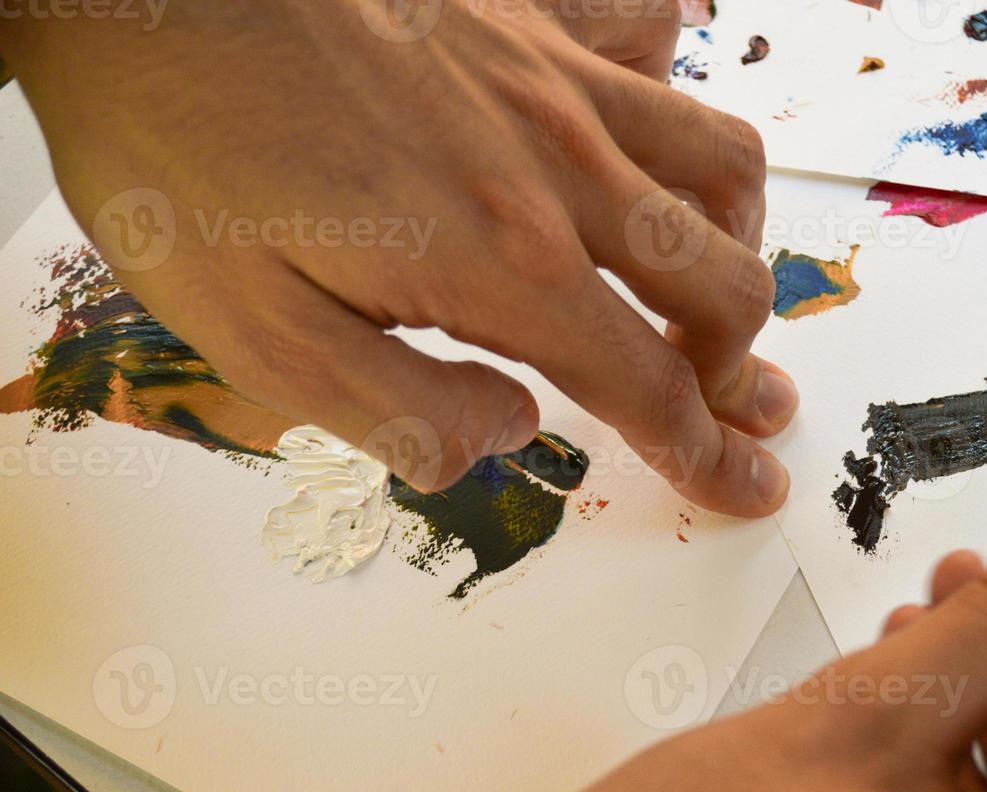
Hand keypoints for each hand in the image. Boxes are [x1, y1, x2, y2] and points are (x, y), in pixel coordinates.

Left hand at [1, 0, 794, 512]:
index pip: (652, 388)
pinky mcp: (527, 8)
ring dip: (737, 237)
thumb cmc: (172, 147)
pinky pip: (646, 27)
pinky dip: (669, 81)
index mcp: (504, 266)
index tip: (751, 486)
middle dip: (744, 361)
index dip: (711, 453)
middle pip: (719, 280)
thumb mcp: (255, 334)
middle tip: (740, 402)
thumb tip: (505, 433)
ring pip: (719, 160)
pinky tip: (640, 115)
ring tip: (715, 275)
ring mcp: (552, 76)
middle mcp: (559, 168)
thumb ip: (400, 408)